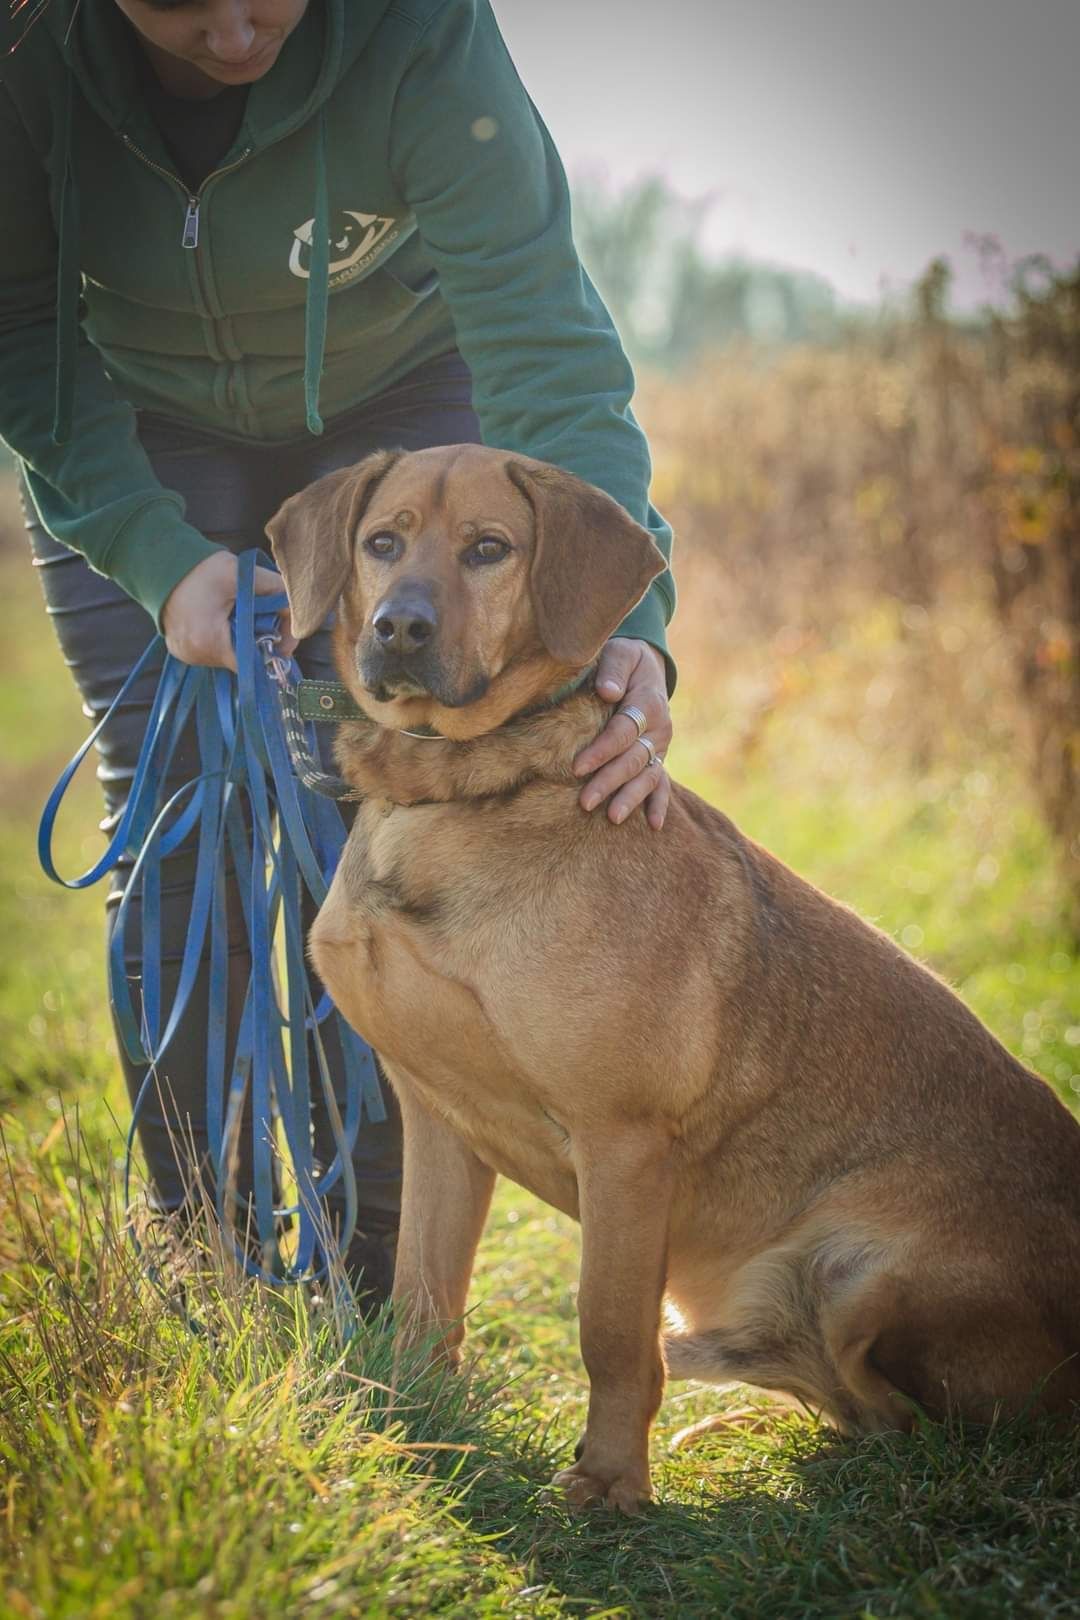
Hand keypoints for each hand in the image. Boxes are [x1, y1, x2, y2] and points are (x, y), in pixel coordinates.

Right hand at [161, 551, 296, 671]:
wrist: (159, 563)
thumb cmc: (199, 569)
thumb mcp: (241, 574)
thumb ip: (274, 590)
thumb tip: (300, 606)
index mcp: (209, 641)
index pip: (253, 661)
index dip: (273, 647)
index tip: (282, 633)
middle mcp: (195, 656)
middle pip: (242, 659)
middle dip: (258, 639)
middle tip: (265, 616)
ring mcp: (186, 656)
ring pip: (228, 656)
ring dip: (241, 638)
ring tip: (240, 614)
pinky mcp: (181, 651)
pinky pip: (212, 651)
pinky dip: (223, 638)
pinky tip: (223, 619)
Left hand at [573, 638, 671, 829]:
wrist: (645, 665)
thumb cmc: (624, 660)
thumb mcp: (619, 654)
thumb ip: (613, 670)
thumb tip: (607, 691)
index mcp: (649, 702)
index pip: (623, 731)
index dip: (602, 750)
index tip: (578, 767)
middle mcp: (660, 728)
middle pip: (633, 759)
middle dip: (609, 782)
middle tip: (585, 802)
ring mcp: (660, 746)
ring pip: (648, 776)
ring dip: (631, 798)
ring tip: (613, 818)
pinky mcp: (657, 757)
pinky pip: (662, 784)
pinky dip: (659, 804)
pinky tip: (654, 826)